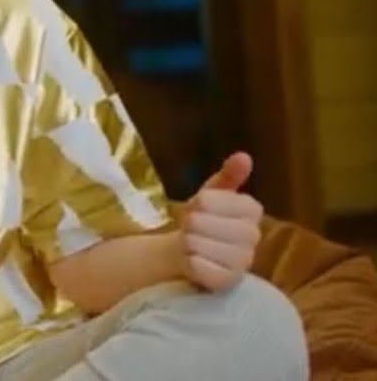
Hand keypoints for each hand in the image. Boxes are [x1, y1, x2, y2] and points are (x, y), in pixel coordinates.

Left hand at [179, 152, 263, 291]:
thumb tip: (244, 156)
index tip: (198, 209)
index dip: (196, 204)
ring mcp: (243, 262)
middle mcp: (253, 236)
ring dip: (185, 244)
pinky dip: (189, 263)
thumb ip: (227, 176)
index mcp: (251, 210)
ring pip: (196, 244)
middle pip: (199, 222)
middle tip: (191, 230)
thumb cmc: (202, 221)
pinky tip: (194, 262)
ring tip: (192, 246)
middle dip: (188, 224)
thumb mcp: (210, 195)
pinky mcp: (229, 283)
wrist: (189, 255)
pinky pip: (198, 267)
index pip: (208, 200)